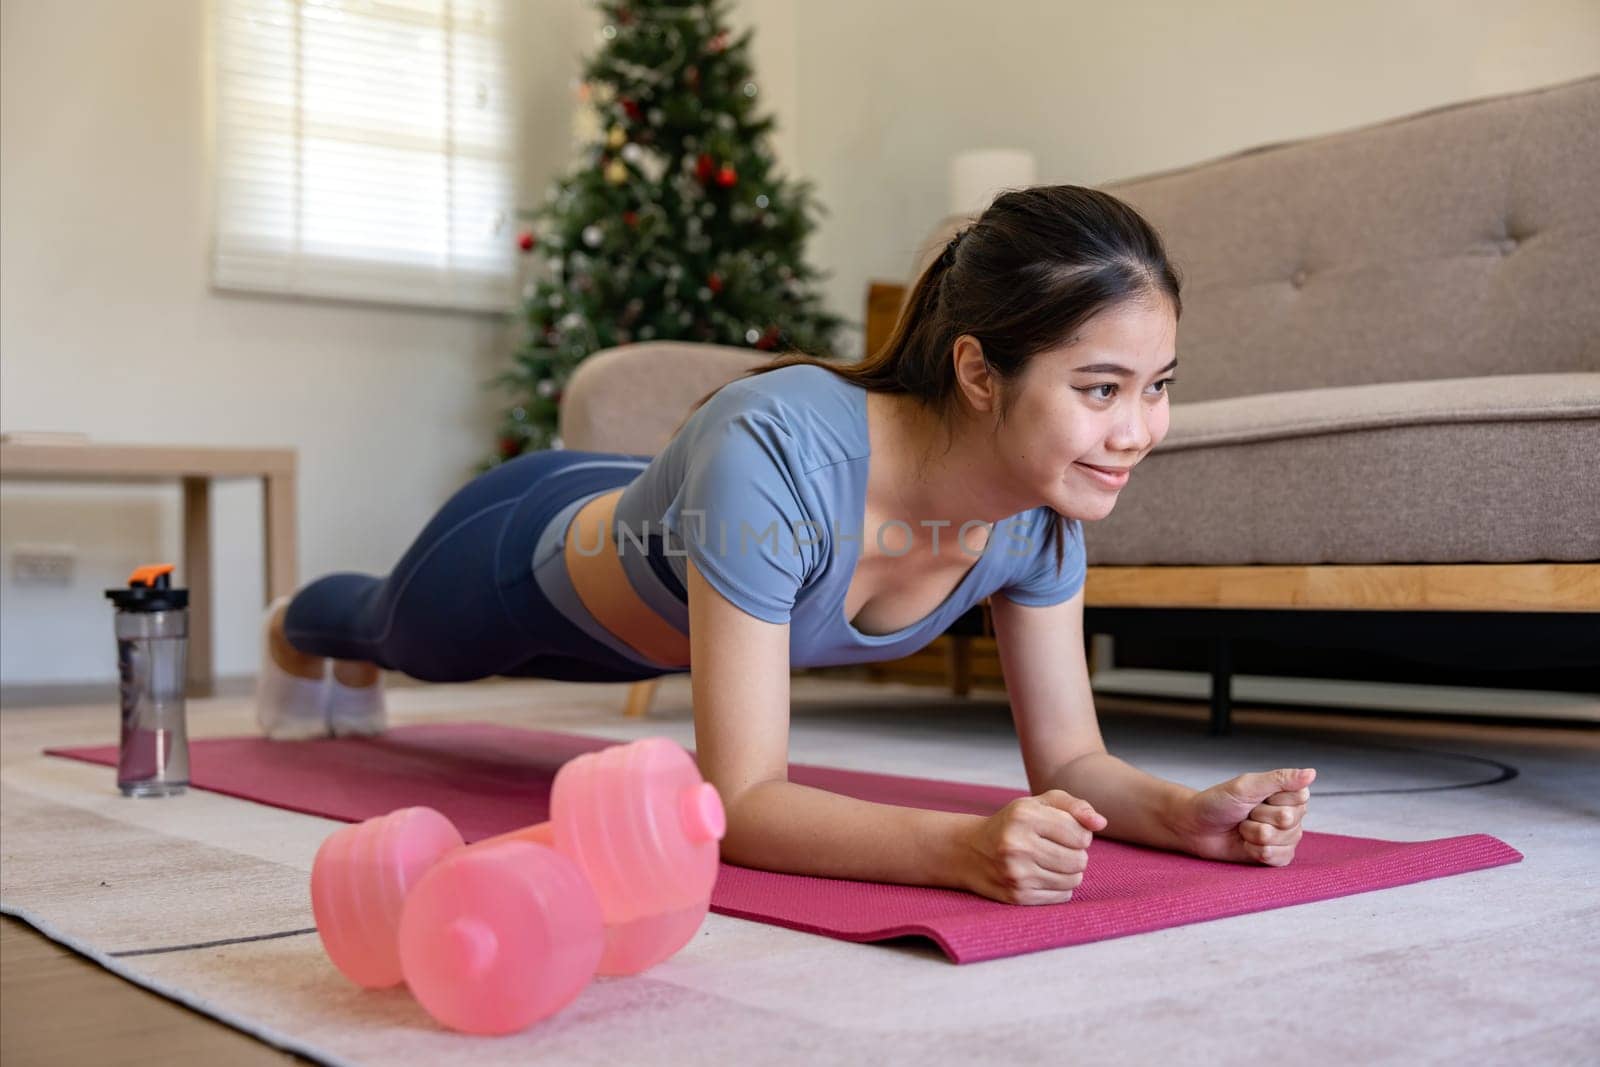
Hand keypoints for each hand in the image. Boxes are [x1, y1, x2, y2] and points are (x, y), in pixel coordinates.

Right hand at [958, 790, 1107, 904]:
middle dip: (1076, 854)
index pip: (1081, 835)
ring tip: (1052, 861)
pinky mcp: (1017, 896)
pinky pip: (1062, 896)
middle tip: (1058, 848)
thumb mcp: (1039, 803)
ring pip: (1073, 880)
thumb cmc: (1014, 823)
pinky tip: (1043, 875)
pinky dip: (1060, 887)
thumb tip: (1101, 824)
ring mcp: (1016, 874)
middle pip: (1079, 860)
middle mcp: (1018, 845)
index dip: (1080, 834)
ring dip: (1069, 872)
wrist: (970, 851)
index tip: (1066, 832)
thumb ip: (1074, 806)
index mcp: (1025, 816)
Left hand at [1170, 767, 1315, 865]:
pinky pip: (1280, 858)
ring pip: (1283, 841)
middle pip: (1288, 820)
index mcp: (1288, 793)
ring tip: (1242, 828)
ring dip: (1254, 835)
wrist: (1196, 827)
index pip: (1299, 797)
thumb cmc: (1218, 802)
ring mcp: (1286, 837)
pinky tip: (1246, 844)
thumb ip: (1279, 779)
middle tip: (1245, 813)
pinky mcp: (1278, 856)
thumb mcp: (1246, 786)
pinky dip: (1257, 852)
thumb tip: (1312, 772)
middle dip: (1259, 817)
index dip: (1272, 798)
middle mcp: (1292, 815)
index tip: (1255, 797)